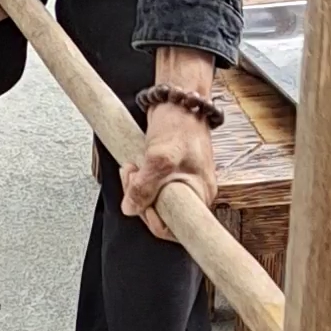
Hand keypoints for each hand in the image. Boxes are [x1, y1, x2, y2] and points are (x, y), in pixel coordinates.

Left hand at [120, 47, 216, 242]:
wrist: (179, 101)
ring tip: (132, 168)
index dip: (155, 221)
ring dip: (136, 188)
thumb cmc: (179, 125)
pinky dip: (140, 181)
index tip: (143, 206)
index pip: (177, 229)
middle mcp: (194, 193)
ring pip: (154, 202)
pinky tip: (136, 167)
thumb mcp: (158, 158)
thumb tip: (130, 208)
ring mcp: (183, 184)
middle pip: (162, 215)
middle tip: (132, 176)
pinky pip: (153, 189)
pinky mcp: (172, 175)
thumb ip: (144, 187)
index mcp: (200, 194)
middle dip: (140, 200)